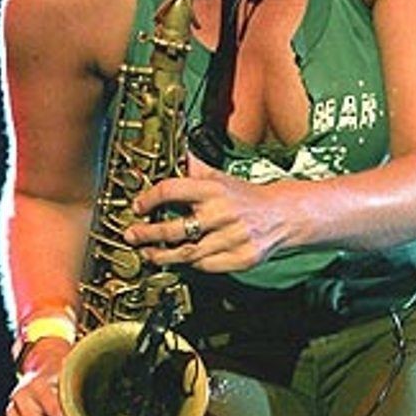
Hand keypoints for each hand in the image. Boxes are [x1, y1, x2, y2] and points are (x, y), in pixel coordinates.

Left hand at [124, 156, 293, 272]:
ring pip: (187, 253)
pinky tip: (181, 260)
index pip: (171, 191)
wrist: (283, 214)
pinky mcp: (242, 258)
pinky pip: (206, 266)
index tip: (138, 206)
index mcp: (213, 189)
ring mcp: (232, 237)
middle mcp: (222, 213)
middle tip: (132, 235)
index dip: (149, 199)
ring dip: (162, 255)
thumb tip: (175, 148)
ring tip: (148, 254)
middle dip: (147, 234)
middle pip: (173, 229)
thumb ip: (195, 167)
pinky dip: (192, 265)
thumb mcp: (220, 177)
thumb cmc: (246, 196)